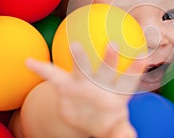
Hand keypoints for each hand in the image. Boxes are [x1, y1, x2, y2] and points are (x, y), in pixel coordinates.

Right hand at [25, 42, 145, 137]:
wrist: (87, 115)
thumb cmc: (107, 119)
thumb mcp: (116, 128)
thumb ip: (122, 133)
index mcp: (117, 93)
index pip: (128, 80)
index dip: (136, 69)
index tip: (143, 57)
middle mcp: (101, 82)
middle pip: (106, 70)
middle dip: (110, 58)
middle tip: (114, 44)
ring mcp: (83, 82)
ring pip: (82, 68)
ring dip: (79, 58)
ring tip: (75, 46)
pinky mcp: (66, 85)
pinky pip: (53, 75)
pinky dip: (42, 69)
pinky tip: (30, 62)